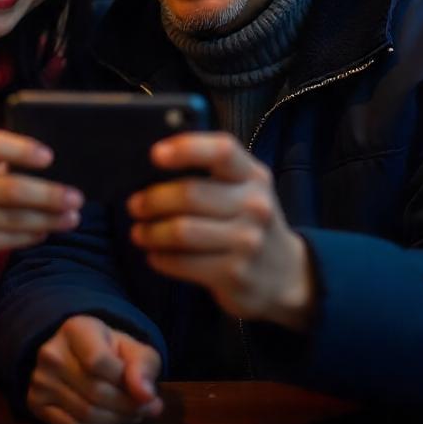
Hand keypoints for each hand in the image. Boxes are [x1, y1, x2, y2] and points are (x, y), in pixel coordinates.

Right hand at [0, 130, 82, 270]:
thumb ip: (1, 160)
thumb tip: (51, 164)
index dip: (23, 150)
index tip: (49, 158)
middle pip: (12, 190)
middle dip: (49, 195)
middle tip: (77, 199)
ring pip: (14, 219)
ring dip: (48, 220)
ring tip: (72, 218)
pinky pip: (7, 239)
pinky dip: (32, 236)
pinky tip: (45, 231)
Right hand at [28, 315, 162, 423]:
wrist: (77, 353)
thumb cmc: (109, 350)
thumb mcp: (133, 349)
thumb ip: (144, 366)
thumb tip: (147, 396)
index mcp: (75, 329)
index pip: (100, 362)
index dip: (127, 384)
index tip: (150, 395)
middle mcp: (50, 352)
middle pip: (95, 391)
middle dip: (127, 407)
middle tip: (147, 412)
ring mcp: (39, 378)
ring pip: (84, 413)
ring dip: (115, 421)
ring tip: (132, 418)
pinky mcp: (34, 402)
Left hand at [127, 132, 314, 329]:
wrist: (287, 274)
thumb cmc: (250, 220)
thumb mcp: (245, 189)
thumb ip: (211, 172)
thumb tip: (155, 162)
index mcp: (254, 176)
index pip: (222, 151)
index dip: (187, 148)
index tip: (155, 155)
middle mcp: (255, 205)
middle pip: (190, 195)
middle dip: (153, 200)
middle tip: (135, 206)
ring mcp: (247, 242)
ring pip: (181, 231)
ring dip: (151, 232)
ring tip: (139, 232)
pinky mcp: (235, 274)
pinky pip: (183, 263)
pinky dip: (161, 258)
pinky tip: (154, 255)